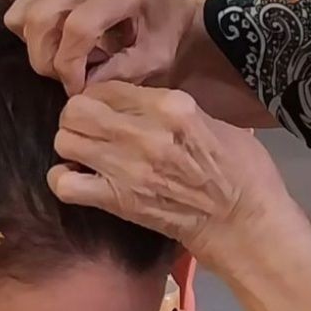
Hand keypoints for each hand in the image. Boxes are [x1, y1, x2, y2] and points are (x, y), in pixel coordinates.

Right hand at [4, 0, 195, 96]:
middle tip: (68, 78)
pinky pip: (23, 4)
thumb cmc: (167, 26)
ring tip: (67, 56)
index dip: (70, 66)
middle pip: (41, 18)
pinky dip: (33, 29)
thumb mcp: (156, 58)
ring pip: (25, 13)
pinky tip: (60, 38)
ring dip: (38, 46)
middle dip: (47, 60)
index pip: (78, 28)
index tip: (77, 89)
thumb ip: (119, 74)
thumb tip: (80, 89)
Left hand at [48, 81, 293, 270]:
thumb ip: (173, 107)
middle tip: (91, 129)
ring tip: (87, 153)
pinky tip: (82, 179)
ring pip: (65, 140)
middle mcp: (144, 132)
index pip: (107, 87)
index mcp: (172, 105)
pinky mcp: (118, 201)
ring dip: (71, 146)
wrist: (245, 224)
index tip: (108, 110)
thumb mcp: (214, 120)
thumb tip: (138, 102)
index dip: (101, 97)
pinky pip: (65, 183)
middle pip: (77, 109)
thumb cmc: (241, 170)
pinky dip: (65, 179)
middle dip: (78, 117)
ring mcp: (127, 167)